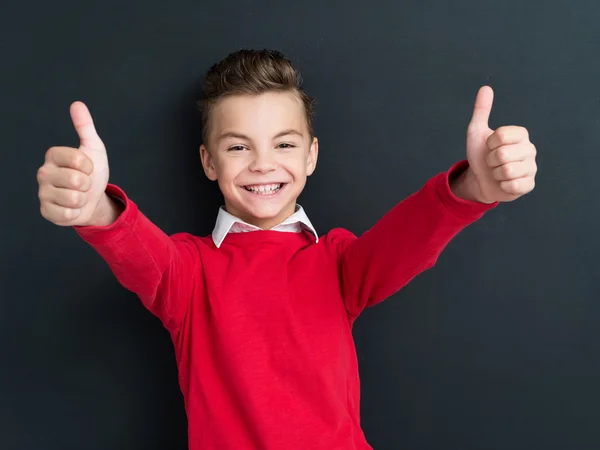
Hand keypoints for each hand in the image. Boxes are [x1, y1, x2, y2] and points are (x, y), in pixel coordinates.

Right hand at [37, 102, 110, 225]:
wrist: (94, 199)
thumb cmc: (92, 172)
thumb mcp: (93, 148)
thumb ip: (85, 127)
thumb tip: (77, 104)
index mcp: (53, 155)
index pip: (77, 159)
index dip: (90, 166)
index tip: (89, 168)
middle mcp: (43, 172)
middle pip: (76, 180)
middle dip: (88, 185)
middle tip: (84, 184)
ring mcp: (43, 193)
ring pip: (73, 199)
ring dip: (83, 200)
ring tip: (79, 196)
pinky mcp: (46, 211)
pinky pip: (67, 214)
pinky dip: (76, 213)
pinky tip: (73, 208)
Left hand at [461, 86, 536, 202]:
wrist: (480, 179)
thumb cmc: (481, 154)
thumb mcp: (477, 132)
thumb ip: (481, 110)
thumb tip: (485, 88)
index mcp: (521, 134)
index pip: (501, 136)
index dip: (489, 144)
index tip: (489, 146)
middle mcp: (530, 149)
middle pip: (502, 154)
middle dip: (490, 160)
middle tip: (492, 162)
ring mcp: (532, 168)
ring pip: (507, 171)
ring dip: (495, 174)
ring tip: (497, 171)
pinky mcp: (529, 184)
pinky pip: (513, 185)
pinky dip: (502, 186)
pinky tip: (503, 182)